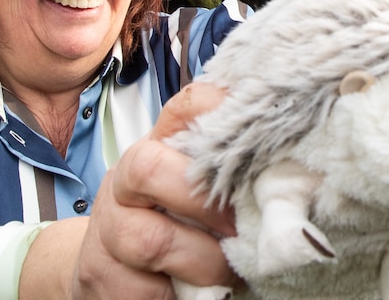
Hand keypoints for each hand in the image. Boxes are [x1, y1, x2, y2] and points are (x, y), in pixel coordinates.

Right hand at [21, 83, 240, 298]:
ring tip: (229, 272)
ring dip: (203, 263)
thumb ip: (229, 173)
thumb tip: (290, 171)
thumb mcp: (200, 190)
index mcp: (159, 147)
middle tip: (240, 230)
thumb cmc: (170, 222)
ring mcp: (106, 228)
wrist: (109, 264)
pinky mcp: (99, 276)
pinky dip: (177, 297)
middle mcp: (124, 179)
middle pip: (148, 168)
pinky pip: (142, 290)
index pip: (186, 107)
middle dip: (204, 204)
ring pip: (150, 240)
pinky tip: (197, 293)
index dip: (221, 113)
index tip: (259, 140)